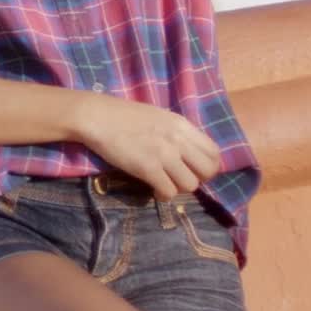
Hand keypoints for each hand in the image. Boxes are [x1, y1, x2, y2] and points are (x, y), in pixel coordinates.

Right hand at [72, 92, 222, 198]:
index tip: (194, 169)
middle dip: (198, 180)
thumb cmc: (122, 115)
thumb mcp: (158, 116)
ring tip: (166, 184)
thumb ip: (175, 132)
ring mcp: (163, 155)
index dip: (208, 166)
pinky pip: (168, 192)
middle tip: (181, 179)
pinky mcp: (147, 168)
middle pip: (208, 171)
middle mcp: (178, 140)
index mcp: (182, 125)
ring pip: (190, 185)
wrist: (97, 116)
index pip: (214, 152)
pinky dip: (163, 195)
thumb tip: (186, 151)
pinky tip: (154, 190)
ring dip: (179, 189)